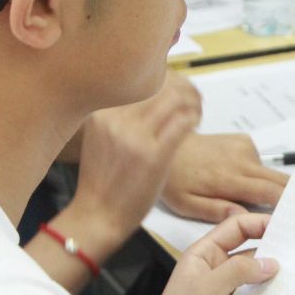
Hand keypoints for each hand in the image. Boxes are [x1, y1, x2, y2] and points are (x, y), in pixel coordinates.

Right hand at [56, 72, 201, 256]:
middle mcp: (116, 119)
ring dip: (192, 101)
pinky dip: (194, 118)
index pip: (139, 78)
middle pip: (159, 83)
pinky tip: (195, 124)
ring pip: (175, 98)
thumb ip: (118, 117)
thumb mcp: (100, 138)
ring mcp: (135, 136)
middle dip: (183, 87)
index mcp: (101, 112)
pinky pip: (183, 122)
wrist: (98, 216)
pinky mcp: (154, 155)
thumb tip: (143, 97)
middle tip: (193, 98)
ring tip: (196, 111)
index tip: (175, 87)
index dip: (164, 78)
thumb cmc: (102, 182)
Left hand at [138, 213, 278, 294]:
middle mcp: (214, 268)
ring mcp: (221, 289)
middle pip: (248, 248)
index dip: (260, 223)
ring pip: (252, 274)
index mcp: (204, 254)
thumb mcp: (207, 291)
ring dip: (271, 275)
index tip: (287, 229)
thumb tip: (271, 263)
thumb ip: (238, 271)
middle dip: (272, 248)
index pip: (236, 226)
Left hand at [160, 133, 289, 222]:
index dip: (288, 202)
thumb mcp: (187, 204)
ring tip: (269, 201)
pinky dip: (258, 174)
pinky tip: (245, 179)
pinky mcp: (243, 140)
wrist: (166, 143)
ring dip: (272, 186)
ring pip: (270, 173)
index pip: (269, 191)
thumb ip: (217, 211)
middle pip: (279, 179)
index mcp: (228, 178)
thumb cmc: (175, 179)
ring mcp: (244, 147)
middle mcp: (241, 160)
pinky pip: (259, 162)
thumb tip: (245, 216)